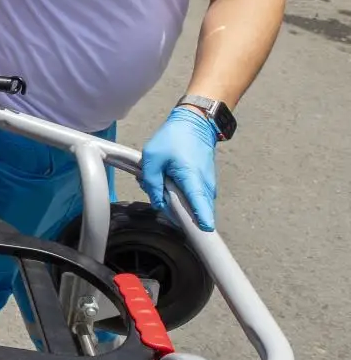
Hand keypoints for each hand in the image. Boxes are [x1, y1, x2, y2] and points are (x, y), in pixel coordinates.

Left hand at [138, 106, 219, 230]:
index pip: (201, 209)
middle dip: (171, 206)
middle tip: (156, 188)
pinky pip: (191, 197)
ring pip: (189, 204)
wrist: (194, 124)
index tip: (203, 235)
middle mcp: (205, 187)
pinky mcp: (204, 184)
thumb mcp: (152, 158)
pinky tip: (167, 177)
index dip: (201, 224)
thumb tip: (159, 204)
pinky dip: (178, 191)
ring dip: (172, 197)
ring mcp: (207, 186)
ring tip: (160, 178)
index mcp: (193, 181)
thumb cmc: (173, 138)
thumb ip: (152, 183)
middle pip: (191, 211)